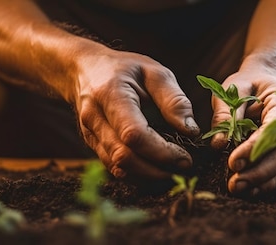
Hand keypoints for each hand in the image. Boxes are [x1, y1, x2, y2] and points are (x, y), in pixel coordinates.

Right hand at [75, 49, 199, 182]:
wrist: (85, 70)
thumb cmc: (125, 69)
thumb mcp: (154, 72)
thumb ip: (174, 100)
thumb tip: (191, 131)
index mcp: (110, 94)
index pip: (134, 134)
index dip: (161, 152)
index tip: (185, 157)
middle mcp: (95, 117)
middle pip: (124, 157)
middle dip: (157, 170)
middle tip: (184, 168)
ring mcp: (90, 134)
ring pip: (118, 167)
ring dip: (148, 176)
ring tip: (173, 171)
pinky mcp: (93, 145)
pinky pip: (114, 168)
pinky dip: (137, 174)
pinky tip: (156, 169)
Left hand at [210, 69, 275, 195]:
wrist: (265, 80)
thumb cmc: (248, 83)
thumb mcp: (233, 89)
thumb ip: (225, 113)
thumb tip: (218, 144)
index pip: (274, 129)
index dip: (255, 148)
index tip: (233, 161)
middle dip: (261, 171)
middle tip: (234, 184)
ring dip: (262, 181)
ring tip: (237, 189)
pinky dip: (266, 182)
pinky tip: (248, 190)